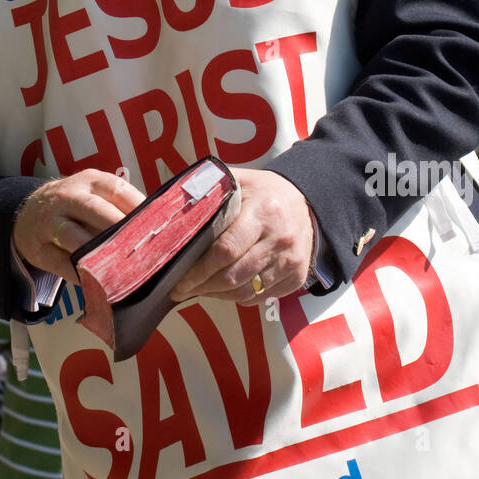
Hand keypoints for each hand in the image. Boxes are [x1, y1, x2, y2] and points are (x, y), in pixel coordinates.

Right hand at [13, 168, 144, 281]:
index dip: (138, 208)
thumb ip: (119, 206)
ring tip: (122, 270)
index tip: (157, 227)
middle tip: (144, 250)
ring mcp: (51, 223)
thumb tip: (156, 228)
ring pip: (75, 238)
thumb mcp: (93, 193)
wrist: (27, 214)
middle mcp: (68, 197)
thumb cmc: (74, 205)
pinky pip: (62, 264)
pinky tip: (99, 284)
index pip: (117, 190)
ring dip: (99, 254)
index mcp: (90, 181)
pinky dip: (81, 274)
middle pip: (96, 211)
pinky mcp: (40, 249)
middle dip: (120, 231)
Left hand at [171, 169, 314, 304]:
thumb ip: (211, 189)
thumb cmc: (264, 192)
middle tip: (181, 289)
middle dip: (202, 286)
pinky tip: (223, 290)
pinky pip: (261, 297)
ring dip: (217, 295)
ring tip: (199, 290)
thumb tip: (171, 203)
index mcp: (262, 212)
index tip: (179, 279)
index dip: (199, 270)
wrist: (306, 202)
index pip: (226, 250)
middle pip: (233, 276)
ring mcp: (290, 261)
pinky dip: (238, 297)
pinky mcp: (296, 277)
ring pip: (246, 291)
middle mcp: (279, 239)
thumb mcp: (239, 180)